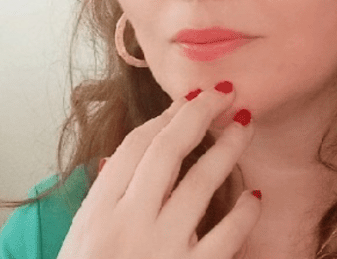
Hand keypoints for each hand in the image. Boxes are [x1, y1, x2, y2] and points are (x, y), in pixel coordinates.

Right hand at [58, 83, 259, 257]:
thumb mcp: (82, 240)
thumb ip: (104, 198)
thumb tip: (123, 159)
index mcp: (98, 213)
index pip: (134, 149)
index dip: (165, 118)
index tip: (188, 100)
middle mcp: (128, 225)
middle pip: (166, 154)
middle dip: (197, 115)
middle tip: (224, 93)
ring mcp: (162, 249)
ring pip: (200, 183)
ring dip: (227, 149)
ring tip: (244, 126)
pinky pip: (227, 236)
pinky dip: (243, 214)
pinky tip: (254, 197)